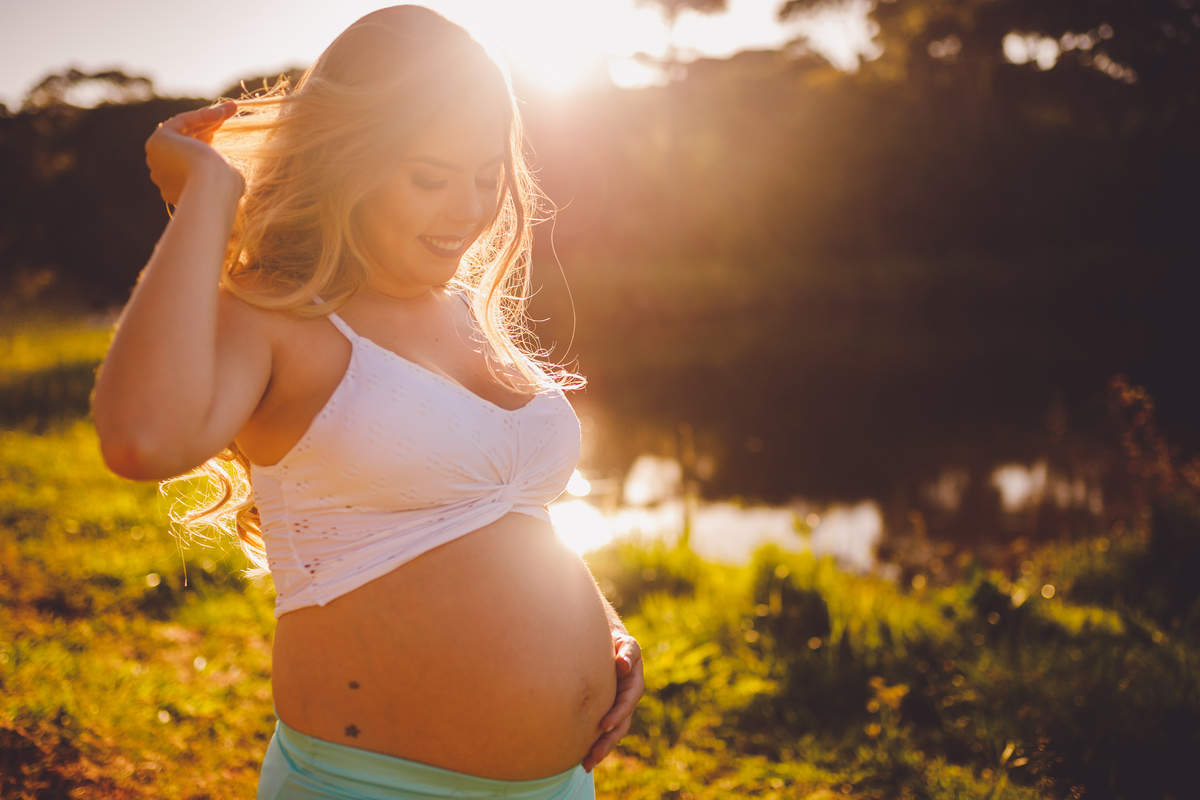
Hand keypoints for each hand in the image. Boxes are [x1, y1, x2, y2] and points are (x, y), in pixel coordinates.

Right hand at [145, 101, 242, 205]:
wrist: (212, 188)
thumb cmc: (225, 189)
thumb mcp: (228, 181)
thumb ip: (223, 175)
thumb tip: (230, 173)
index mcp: (176, 189)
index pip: (189, 158)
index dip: (207, 140)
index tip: (224, 130)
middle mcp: (162, 175)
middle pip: (186, 142)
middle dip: (209, 126)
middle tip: (231, 113)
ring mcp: (157, 159)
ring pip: (184, 132)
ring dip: (208, 117)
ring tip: (232, 108)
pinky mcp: (157, 143)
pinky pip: (181, 122)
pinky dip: (201, 116)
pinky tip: (222, 112)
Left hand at [582, 630, 642, 771]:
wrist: (606, 644)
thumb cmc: (615, 642)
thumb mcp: (625, 643)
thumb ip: (627, 652)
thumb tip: (623, 665)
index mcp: (633, 683)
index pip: (628, 702)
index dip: (618, 714)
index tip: (603, 725)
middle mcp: (626, 700)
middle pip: (621, 725)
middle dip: (608, 742)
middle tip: (593, 756)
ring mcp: (616, 707)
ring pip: (611, 733)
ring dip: (600, 750)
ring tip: (586, 765)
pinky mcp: (605, 712)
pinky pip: (601, 731)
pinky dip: (592, 745)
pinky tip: (581, 759)